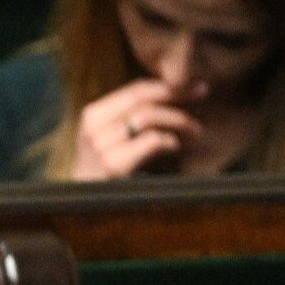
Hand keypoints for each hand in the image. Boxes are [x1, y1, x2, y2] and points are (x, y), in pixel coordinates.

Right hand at [70, 79, 200, 180]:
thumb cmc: (104, 165)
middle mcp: (94, 127)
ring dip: (178, 120)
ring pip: (148, 118)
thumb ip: (129, 115)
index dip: (167, 85)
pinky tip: (174, 146)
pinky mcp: (114, 164)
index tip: (193, 84)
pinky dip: (169, 141)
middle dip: (177, 94)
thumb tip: (171, 93)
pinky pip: (152, 141)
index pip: (135, 90)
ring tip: (195, 129)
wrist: (82, 200)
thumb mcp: (110, 134)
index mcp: (93, 114)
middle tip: (202, 92)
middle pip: (143, 99)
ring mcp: (102, 146)